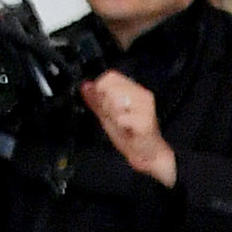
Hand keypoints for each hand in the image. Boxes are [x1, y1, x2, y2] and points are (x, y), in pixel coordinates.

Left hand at [82, 70, 175, 185]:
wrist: (147, 154)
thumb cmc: (131, 135)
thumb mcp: (108, 115)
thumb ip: (96, 100)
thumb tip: (85, 86)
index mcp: (133, 90)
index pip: (111, 76)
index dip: (100, 88)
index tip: (102, 103)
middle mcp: (141, 95)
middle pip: (111, 87)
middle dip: (105, 104)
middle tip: (114, 117)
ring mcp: (145, 107)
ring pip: (115, 100)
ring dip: (113, 114)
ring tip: (121, 123)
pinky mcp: (145, 120)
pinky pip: (122, 118)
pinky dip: (120, 125)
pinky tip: (127, 130)